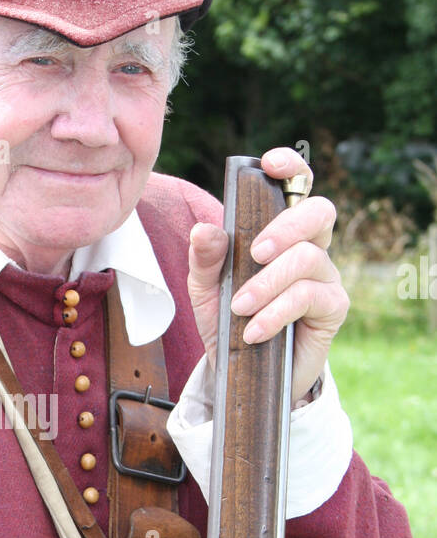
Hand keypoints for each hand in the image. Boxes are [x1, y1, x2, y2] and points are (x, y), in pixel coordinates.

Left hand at [187, 147, 348, 402]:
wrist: (244, 374)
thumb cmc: (229, 321)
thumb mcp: (206, 289)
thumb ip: (205, 258)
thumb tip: (204, 230)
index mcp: (281, 231)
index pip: (297, 186)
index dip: (291, 167)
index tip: (270, 164)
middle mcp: (309, 247)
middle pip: (319, 211)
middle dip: (287, 226)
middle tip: (255, 252)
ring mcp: (325, 276)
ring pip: (309, 259)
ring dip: (269, 283)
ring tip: (240, 307)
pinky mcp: (333, 308)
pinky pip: (310, 297)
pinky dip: (277, 312)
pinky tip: (255, 331)